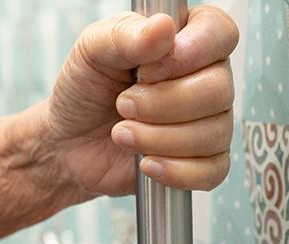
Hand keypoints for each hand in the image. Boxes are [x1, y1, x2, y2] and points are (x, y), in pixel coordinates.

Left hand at [44, 5, 238, 196]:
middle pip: (219, 89)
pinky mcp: (203, 163)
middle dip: (163, 104)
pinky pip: (212, 171)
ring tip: (123, 134)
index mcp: (186, 39)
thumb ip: (126, 34)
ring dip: (159, 138)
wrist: (68, 142)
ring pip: (214, 133)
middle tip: (123, 106)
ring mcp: (209, 121)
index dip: (190, 53)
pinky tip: (147, 163)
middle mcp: (206, 77)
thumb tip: (164, 27)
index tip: (148, 70)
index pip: (220, 32)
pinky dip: (175, 170)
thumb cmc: (85, 90)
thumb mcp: (92, 50)